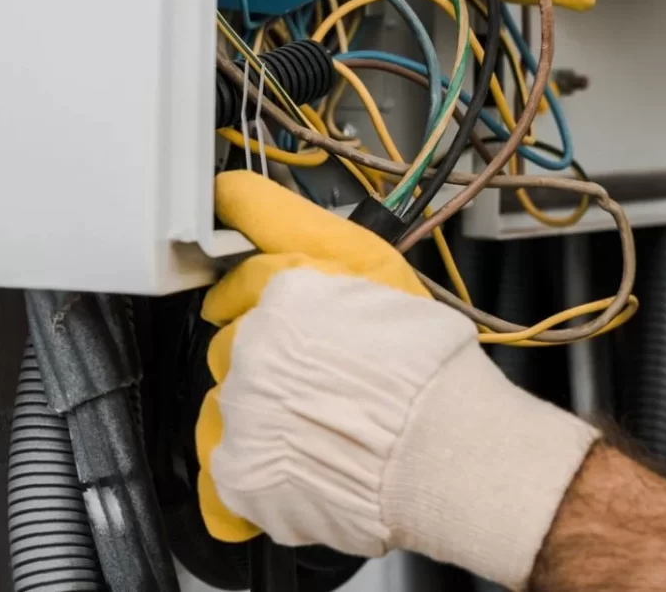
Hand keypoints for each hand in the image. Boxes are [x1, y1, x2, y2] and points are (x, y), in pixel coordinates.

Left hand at [197, 172, 598, 587]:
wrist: (443, 450)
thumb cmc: (428, 363)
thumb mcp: (380, 269)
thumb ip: (302, 234)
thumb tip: (234, 195)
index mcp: (284, 287)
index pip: (242, 275)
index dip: (257, 288)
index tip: (255, 296)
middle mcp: (249, 342)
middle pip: (234, 339)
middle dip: (266, 350)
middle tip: (318, 369)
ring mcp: (239, 408)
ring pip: (227, 398)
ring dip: (257, 405)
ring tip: (314, 420)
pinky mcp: (238, 470)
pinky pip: (223, 461)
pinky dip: (251, 463)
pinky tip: (289, 462)